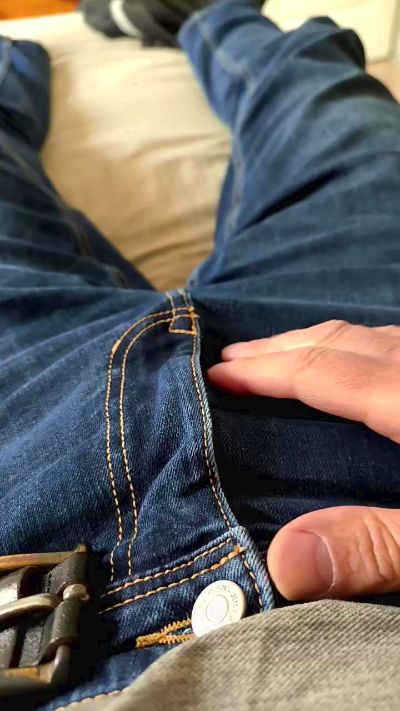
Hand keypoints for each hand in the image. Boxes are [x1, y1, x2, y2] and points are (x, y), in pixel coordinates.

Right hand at [208, 320, 399, 601]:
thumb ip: (373, 548)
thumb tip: (278, 560)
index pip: (322, 371)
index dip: (263, 371)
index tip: (215, 375)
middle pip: (339, 340)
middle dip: (278, 347)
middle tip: (231, 359)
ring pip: (369, 335)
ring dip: (318, 344)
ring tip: (280, 357)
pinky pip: (394, 344)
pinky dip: (358, 349)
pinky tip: (358, 369)